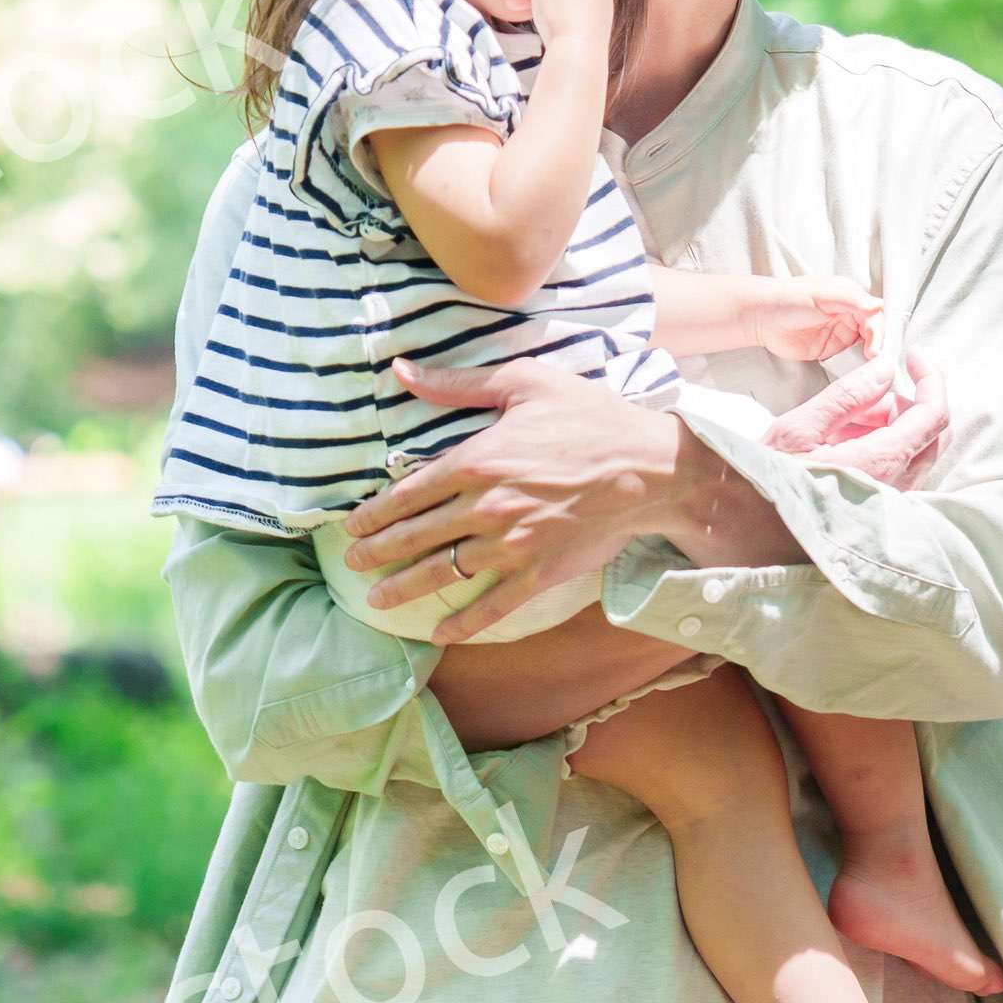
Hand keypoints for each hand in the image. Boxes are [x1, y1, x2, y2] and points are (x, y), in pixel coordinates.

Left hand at [344, 353, 698, 639]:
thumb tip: (401, 371)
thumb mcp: (524, 383)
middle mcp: (485, 507)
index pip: (408, 493)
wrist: (650, 468)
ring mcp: (512, 545)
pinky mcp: (539, 572)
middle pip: (416, 537)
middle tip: (352, 565)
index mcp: (476, 461)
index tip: (352, 526)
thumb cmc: (590, 418)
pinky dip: (464, 622)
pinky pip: (493, 605)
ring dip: (404, 589)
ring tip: (377, 601)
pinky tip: (440, 631)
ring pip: (443, 573)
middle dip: (377, 554)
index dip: (374, 514)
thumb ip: (457, 384)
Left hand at [743, 276, 878, 366]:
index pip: (874, 315)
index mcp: (850, 297)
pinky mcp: (830, 349)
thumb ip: (852, 300)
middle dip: (877, 344)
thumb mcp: (823, 295)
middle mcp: (849, 315)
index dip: (878, 330)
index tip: (875, 346)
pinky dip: (857, 364)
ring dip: (870, 355)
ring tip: (869, 366)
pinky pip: (849, 358)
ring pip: (865, 345)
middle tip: (873, 358)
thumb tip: (878, 305)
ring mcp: (840, 333)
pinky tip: (859, 369)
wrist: (762, 317)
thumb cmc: (789, 299)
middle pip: (874, 331)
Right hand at [766, 349, 946, 490]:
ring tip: (844, 420)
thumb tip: (886, 369)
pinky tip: (844, 440)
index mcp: (880, 463)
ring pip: (915, 447)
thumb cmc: (769, 478)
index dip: (930, 378)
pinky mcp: (880, 505)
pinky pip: (900, 465)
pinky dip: (882, 442)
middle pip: (930, 431)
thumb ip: (847, 395)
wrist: (752, 527)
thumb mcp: (799, 429)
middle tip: (862, 393)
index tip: (913, 355)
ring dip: (890, 422)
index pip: (933, 415)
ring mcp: (891, 498)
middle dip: (904, 401)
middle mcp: (896, 485)